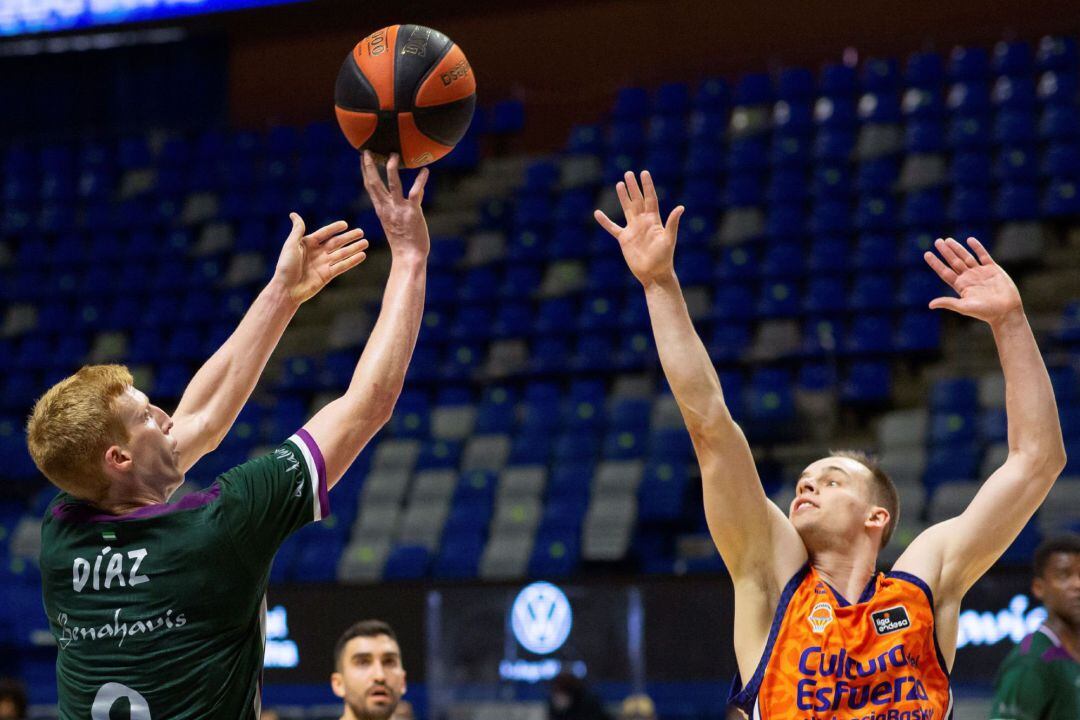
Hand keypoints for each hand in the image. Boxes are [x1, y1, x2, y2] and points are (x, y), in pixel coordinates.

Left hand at [271, 213, 368, 304]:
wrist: (286, 289)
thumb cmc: (286, 266)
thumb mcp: (291, 245)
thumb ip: (297, 230)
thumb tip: (294, 214)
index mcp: (308, 244)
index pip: (324, 233)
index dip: (334, 228)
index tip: (345, 224)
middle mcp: (317, 253)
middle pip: (336, 242)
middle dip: (349, 237)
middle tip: (361, 232)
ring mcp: (323, 264)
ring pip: (342, 254)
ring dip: (354, 248)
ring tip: (366, 243)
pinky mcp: (328, 275)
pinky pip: (342, 266)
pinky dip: (352, 261)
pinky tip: (362, 255)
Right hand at [362, 151, 429, 260]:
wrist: (408, 257)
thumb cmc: (404, 242)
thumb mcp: (395, 223)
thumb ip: (401, 207)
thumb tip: (414, 195)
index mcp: (381, 210)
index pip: (369, 187)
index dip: (365, 171)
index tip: (363, 157)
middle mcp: (387, 207)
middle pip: (374, 183)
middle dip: (370, 166)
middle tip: (368, 151)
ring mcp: (399, 209)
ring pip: (393, 184)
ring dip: (392, 168)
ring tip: (394, 155)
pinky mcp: (412, 212)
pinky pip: (415, 192)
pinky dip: (420, 181)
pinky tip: (425, 170)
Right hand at [594, 170, 683, 286]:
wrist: (654, 274)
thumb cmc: (664, 258)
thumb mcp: (669, 239)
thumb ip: (672, 223)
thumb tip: (681, 207)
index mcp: (654, 220)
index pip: (650, 198)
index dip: (647, 185)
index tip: (644, 173)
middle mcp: (643, 222)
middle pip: (637, 200)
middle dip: (633, 187)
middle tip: (628, 173)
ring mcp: (633, 229)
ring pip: (627, 209)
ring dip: (623, 197)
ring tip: (619, 184)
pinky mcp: (624, 239)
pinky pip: (612, 228)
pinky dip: (605, 221)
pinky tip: (597, 213)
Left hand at [924, 237, 1022, 324]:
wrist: (1007, 311)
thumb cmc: (986, 312)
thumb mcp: (964, 307)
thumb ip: (949, 303)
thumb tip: (930, 305)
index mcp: (960, 286)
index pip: (944, 272)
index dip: (936, 263)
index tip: (927, 254)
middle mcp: (968, 278)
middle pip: (954, 262)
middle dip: (946, 252)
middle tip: (937, 241)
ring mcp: (980, 272)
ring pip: (966, 257)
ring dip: (958, 248)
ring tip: (948, 240)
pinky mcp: (993, 269)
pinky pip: (983, 255)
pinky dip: (977, 247)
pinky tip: (970, 240)